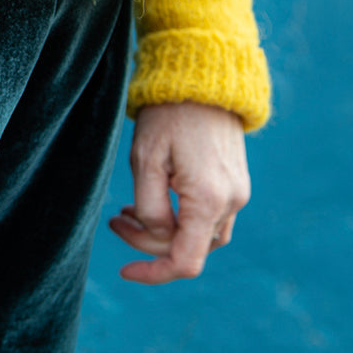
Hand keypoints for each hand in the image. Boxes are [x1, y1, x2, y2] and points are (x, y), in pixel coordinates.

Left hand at [107, 100, 250, 283]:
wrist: (203, 80)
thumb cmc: (168, 117)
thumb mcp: (144, 161)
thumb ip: (149, 208)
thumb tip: (155, 234)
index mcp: (208, 201)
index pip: (185, 262)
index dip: (153, 273)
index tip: (123, 271)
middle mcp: (231, 202)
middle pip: (188, 249)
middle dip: (147, 241)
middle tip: (114, 218)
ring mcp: (237, 194)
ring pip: (198, 236)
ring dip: (162, 232)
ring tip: (127, 211)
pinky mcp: (234, 184)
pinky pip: (207, 218)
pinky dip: (178, 219)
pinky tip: (150, 201)